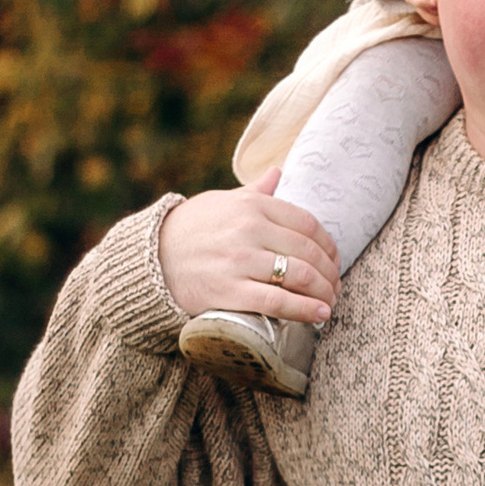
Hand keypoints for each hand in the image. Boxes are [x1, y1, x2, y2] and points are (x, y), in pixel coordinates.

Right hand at [158, 166, 339, 324]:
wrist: (149, 258)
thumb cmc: (190, 230)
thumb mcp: (221, 202)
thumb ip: (254, 192)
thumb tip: (278, 172)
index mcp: (251, 205)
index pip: (306, 224)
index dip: (328, 246)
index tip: (334, 261)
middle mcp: (248, 229)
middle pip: (307, 252)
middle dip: (329, 273)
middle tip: (335, 287)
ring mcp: (239, 260)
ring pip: (298, 275)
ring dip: (323, 292)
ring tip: (329, 302)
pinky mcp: (229, 290)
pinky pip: (277, 301)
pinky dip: (305, 309)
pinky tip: (320, 313)